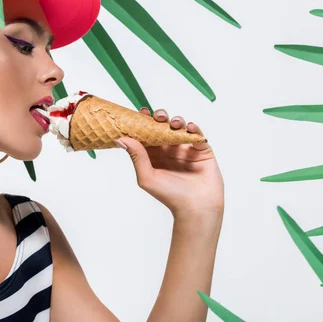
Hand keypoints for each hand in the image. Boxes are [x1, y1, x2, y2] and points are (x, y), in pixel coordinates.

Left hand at [116, 107, 223, 227]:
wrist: (196, 208)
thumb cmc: (170, 196)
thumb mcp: (147, 176)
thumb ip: (136, 156)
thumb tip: (120, 139)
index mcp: (154, 154)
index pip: (147, 133)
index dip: (143, 122)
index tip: (140, 112)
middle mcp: (169, 149)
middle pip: (163, 127)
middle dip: (160, 118)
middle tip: (158, 116)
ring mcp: (186, 148)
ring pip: (180, 127)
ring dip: (177, 121)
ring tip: (174, 123)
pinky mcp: (201, 150)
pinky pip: (197, 135)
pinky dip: (194, 129)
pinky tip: (189, 128)